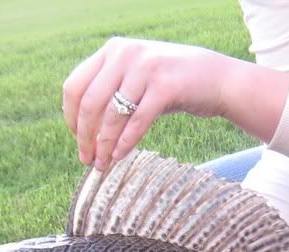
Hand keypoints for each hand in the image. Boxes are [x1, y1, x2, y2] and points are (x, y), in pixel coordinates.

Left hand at [63, 37, 229, 170]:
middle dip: (84, 137)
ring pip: (112, 116)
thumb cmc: (171, 85)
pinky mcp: (166, 86)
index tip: (77, 139)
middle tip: (87, 160)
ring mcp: (146, 68)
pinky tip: (120, 157)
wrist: (218, 80)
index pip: (74, 86)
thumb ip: (109, 92)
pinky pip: (136, 122)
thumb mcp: (135, 78)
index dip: (71, 118)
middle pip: (89, 104)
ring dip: (104, 146)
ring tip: (103, 164)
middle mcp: (125, 54)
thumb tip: (81, 132)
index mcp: (112, 50)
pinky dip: (125, 143)